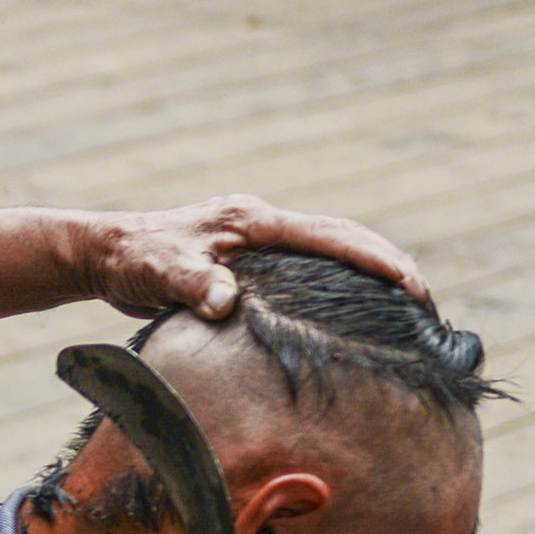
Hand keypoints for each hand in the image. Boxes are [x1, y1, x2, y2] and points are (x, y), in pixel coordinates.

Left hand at [85, 196, 429, 321]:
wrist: (107, 253)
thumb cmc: (134, 259)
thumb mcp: (162, 272)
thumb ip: (195, 285)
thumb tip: (228, 302)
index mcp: (254, 221)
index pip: (332, 236)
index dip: (376, 259)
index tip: (413, 285)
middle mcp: (263, 223)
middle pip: (345, 237)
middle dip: (389, 264)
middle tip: (427, 302)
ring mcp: (259, 238)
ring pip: (331, 248)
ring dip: (369, 272)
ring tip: (407, 308)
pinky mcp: (251, 257)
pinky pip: (309, 265)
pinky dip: (339, 282)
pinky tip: (352, 312)